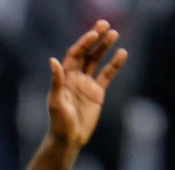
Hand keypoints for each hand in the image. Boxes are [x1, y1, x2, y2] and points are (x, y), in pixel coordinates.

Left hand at [48, 21, 127, 148]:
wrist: (69, 140)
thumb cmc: (59, 122)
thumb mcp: (56, 101)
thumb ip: (56, 81)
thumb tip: (53, 61)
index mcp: (65, 77)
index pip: (75, 54)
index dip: (84, 43)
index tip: (94, 33)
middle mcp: (75, 77)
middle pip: (86, 53)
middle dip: (95, 38)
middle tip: (105, 24)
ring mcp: (87, 84)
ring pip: (97, 61)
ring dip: (105, 47)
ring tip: (115, 34)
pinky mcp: (97, 93)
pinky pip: (107, 75)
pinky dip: (114, 65)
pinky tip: (122, 53)